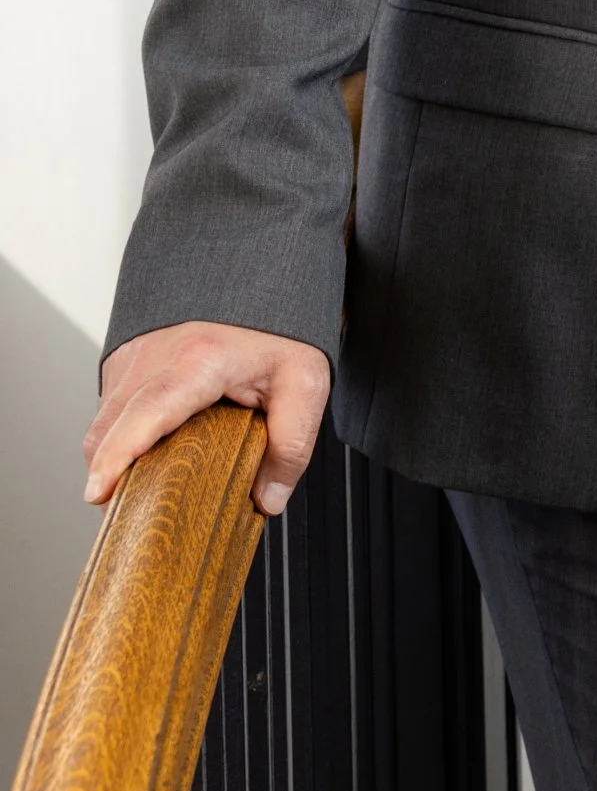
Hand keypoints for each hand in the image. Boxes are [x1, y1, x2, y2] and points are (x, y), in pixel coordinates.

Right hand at [85, 324, 333, 519]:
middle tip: (132, 513)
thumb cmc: (280, 327)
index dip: (119, 455)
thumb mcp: (304, 383)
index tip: (98, 492)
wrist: (261, 277)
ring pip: (103, 420)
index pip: (145, 412)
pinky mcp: (127, 357)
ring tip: (147, 485)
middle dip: (109, 475)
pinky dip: (118, 435)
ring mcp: (135, 353)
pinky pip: (109, 406)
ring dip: (114, 456)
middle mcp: (155, 354)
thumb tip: (267, 500)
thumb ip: (292, 445)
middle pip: (109, 427)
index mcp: (198, 360)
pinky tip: (150, 449)